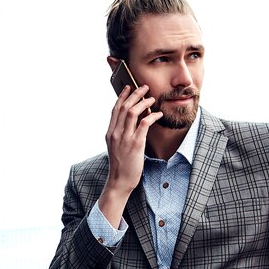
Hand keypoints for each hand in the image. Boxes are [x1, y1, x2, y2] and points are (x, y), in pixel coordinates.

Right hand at [99, 85, 162, 227]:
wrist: (119, 181)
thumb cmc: (121, 166)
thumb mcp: (116, 147)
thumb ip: (120, 134)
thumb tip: (130, 123)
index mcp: (110, 133)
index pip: (115, 109)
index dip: (122, 96)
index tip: (128, 87)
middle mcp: (115, 133)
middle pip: (124, 107)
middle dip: (135, 94)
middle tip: (144, 88)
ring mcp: (125, 138)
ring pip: (132, 112)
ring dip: (144, 102)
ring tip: (152, 98)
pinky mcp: (135, 144)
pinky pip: (144, 124)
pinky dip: (152, 116)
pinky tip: (158, 114)